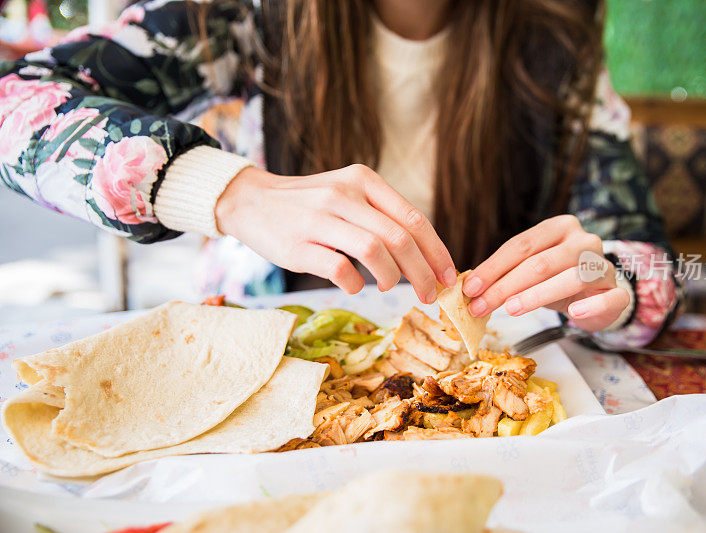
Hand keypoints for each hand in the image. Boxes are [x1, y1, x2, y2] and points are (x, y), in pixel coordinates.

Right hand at [215, 164, 456, 302]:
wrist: (250, 200)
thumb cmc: (308, 203)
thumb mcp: (346, 193)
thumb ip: (380, 215)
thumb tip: (424, 255)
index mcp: (363, 180)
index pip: (414, 218)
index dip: (437, 251)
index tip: (449, 276)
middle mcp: (344, 194)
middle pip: (400, 238)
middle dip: (423, 272)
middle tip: (430, 294)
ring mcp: (319, 219)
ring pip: (375, 251)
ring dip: (391, 277)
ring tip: (388, 287)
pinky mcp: (297, 245)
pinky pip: (340, 269)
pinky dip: (355, 284)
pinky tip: (354, 285)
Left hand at [462, 215, 628, 330]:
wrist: (596, 295)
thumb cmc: (556, 279)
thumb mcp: (530, 271)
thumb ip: (506, 273)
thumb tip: (470, 288)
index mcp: (559, 227)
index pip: (521, 245)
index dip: (493, 267)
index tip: (470, 288)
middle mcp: (583, 240)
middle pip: (540, 263)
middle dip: (505, 286)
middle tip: (480, 306)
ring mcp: (603, 264)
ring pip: (570, 278)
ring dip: (536, 296)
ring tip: (511, 309)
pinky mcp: (617, 291)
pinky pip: (607, 297)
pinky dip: (590, 306)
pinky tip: (573, 314)